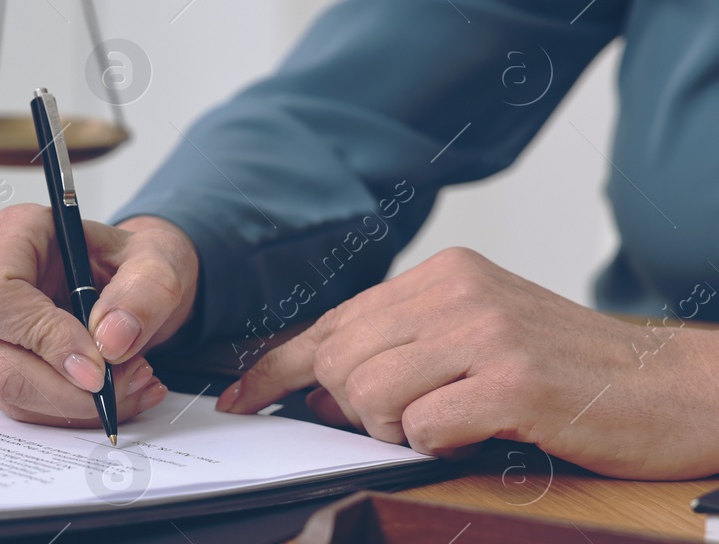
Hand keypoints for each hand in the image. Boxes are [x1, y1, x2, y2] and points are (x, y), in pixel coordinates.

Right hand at [0, 204, 197, 425]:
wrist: (126, 278)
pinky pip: (17, 402)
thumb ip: (145, 292)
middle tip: (130, 382)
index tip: (98, 368)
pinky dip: (69, 408)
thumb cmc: (130, 260)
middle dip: (70, 389)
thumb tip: (112, 342)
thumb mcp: (158, 260)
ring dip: (75, 403)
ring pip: (7, 388)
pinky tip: (112, 393)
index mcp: (11, 233)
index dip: (44, 339)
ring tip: (130, 385)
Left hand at [220, 247, 718, 479]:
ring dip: (393, 428)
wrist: (671, 388)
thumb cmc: (570, 372)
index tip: (239, 396)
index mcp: (443, 277)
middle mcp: (457, 293)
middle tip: (397, 423)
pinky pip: (422, 427)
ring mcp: (485, 334)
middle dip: (348, 409)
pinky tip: (474, 433)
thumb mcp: (477, 338)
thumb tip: (314, 388)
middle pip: (340, 361)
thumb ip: (400, 349)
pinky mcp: (512, 382)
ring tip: (444, 425)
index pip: (331, 321)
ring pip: (369, 393)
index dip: (275, 367)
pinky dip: (434, 444)